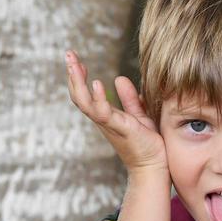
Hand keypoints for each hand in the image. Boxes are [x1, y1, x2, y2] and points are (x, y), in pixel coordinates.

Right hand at [65, 49, 168, 173]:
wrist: (153, 166)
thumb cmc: (146, 144)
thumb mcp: (138, 115)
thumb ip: (128, 99)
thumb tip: (119, 79)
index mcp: (106, 115)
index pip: (86, 93)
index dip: (79, 77)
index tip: (75, 59)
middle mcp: (103, 120)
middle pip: (80, 96)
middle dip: (73, 75)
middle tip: (68, 53)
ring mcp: (109, 124)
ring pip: (85, 103)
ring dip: (78, 83)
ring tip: (74, 64)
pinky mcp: (119, 128)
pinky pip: (103, 113)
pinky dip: (98, 99)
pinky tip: (96, 83)